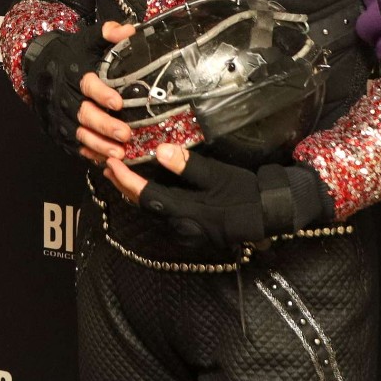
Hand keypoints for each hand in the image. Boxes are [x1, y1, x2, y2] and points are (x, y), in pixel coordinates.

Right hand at [26, 19, 134, 155]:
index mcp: (73, 73)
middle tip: (125, 133)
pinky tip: (104, 158)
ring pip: (78, 133)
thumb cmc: (71, 55)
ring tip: (119, 152)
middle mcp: (63, 96)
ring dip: (99, 144)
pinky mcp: (57, 130)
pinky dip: (88, 152)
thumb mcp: (87, 40)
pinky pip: (73, 145)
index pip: (87, 84)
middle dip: (104, 125)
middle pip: (83, 113)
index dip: (101, 94)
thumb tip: (129, 31)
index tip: (118, 102)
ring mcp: (59, 116)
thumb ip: (108, 34)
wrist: (39, 67)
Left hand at [105, 144, 327, 249]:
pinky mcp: (192, 228)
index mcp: (187, 213)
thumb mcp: (219, 176)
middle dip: (123, 185)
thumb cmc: (247, 194)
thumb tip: (160, 150)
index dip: (126, 179)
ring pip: (151, 211)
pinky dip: (148, 197)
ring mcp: (186, 230)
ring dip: (133, 191)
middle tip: (107, 164)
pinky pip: (162, 212)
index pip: (147, 196)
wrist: (272, 214)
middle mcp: (182, 227)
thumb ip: (188, 166)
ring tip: (118, 172)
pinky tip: (145, 184)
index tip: (112, 162)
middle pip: (143, 206)